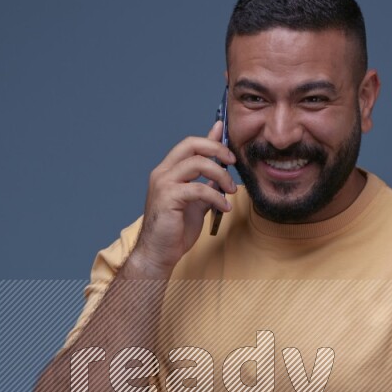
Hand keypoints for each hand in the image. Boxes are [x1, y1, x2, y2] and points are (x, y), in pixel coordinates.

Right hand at [133, 121, 236, 272]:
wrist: (159, 253)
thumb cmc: (175, 230)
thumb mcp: (196, 202)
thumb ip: (206, 183)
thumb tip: (221, 169)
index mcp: (167, 171)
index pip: (189, 144)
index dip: (210, 138)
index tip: (227, 140)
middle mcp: (162, 173)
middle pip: (191, 145)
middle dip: (216, 148)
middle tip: (233, 161)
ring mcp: (163, 184)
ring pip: (197, 163)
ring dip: (220, 175)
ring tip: (231, 191)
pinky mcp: (168, 198)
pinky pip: (199, 188)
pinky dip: (216, 196)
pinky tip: (224, 207)